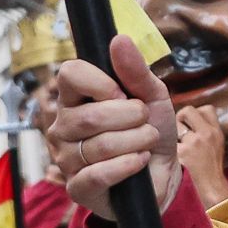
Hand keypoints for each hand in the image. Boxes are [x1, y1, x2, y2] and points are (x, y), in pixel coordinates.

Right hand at [48, 40, 178, 214]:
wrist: (164, 173)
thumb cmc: (151, 130)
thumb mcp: (153, 96)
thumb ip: (136, 70)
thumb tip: (119, 39)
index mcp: (74, 98)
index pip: (69, 74)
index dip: (102, 82)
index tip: (123, 93)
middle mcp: (63, 127)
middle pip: (90, 115)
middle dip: (132, 117)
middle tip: (144, 121)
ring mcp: (66, 158)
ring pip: (100, 145)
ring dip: (137, 141)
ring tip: (146, 142)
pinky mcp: (78, 188)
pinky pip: (99, 174)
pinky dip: (129, 165)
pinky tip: (140, 161)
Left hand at [175, 105, 227, 207]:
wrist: (212, 188)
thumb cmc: (211, 169)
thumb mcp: (217, 145)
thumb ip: (206, 131)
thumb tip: (188, 121)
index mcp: (217, 131)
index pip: (206, 108)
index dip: (195, 114)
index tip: (190, 124)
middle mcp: (207, 133)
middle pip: (188, 111)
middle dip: (179, 119)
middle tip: (178, 133)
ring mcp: (195, 142)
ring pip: (175, 125)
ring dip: (172, 134)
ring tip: (176, 146)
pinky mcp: (183, 152)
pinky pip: (169, 141)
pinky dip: (169, 148)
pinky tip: (173, 156)